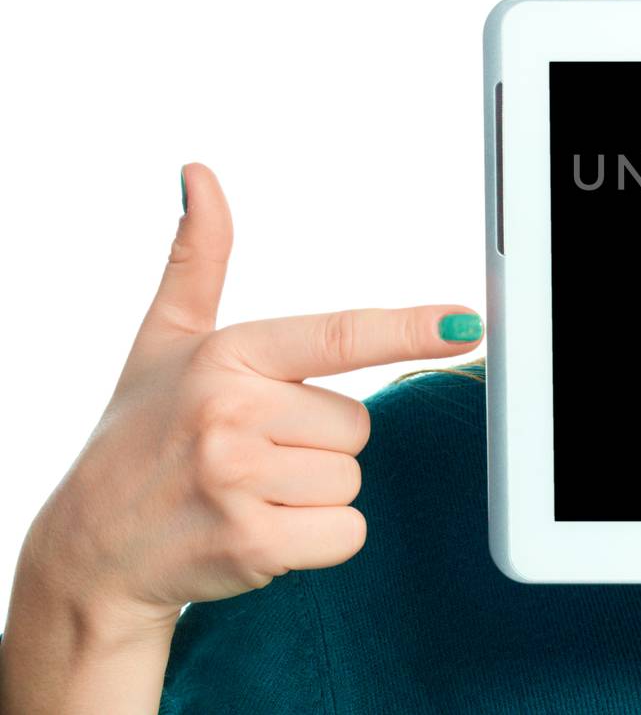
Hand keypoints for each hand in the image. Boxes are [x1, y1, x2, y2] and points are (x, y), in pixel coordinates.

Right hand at [15, 162, 484, 634]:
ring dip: (313, 494)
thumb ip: (197, 258)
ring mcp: (239, 480)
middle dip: (317, 443)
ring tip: (247, 493)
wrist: (90, 550)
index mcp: (227, 354)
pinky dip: (316, 541)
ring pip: (352, 478)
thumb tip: (199, 173)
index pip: (339, 335)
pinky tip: (257, 533)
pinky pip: (346, 532)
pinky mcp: (252, 545)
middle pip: (357, 424)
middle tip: (252, 453)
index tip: (466, 321)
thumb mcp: (162, 341)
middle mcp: (230, 412)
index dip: (409, 328)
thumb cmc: (140, 436)